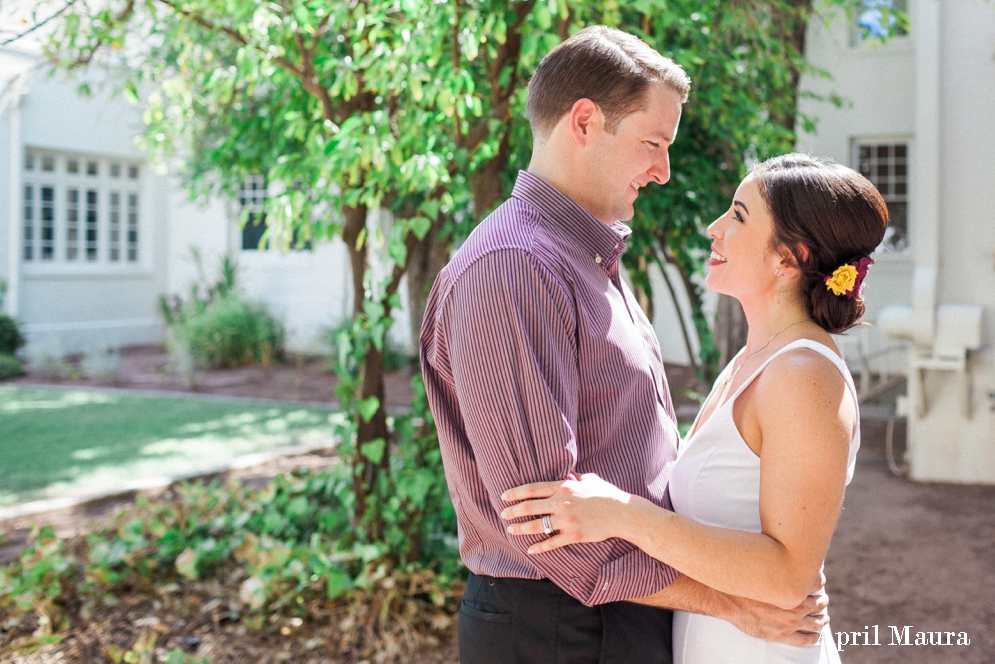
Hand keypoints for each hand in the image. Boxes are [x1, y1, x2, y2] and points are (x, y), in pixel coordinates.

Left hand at [500, 473, 633, 552]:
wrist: (623, 513)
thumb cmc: (607, 494)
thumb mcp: (590, 479)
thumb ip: (575, 477)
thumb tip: (566, 475)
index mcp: (564, 487)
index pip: (533, 489)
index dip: (516, 493)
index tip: (504, 497)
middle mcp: (562, 503)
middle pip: (530, 507)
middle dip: (513, 511)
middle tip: (503, 514)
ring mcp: (567, 520)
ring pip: (537, 526)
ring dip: (521, 528)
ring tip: (511, 529)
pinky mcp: (574, 535)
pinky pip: (552, 542)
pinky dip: (539, 547)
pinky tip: (530, 549)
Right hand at [723, 572, 829, 646]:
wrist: (724, 598)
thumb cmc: (742, 579)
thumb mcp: (761, 564)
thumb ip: (777, 563)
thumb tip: (787, 552)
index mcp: (792, 586)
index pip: (816, 582)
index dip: (819, 581)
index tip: (819, 581)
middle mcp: (794, 606)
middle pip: (818, 603)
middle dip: (821, 600)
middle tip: (823, 598)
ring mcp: (789, 622)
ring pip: (815, 622)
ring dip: (821, 619)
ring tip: (823, 617)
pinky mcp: (781, 635)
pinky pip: (805, 640)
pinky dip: (814, 637)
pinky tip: (816, 634)